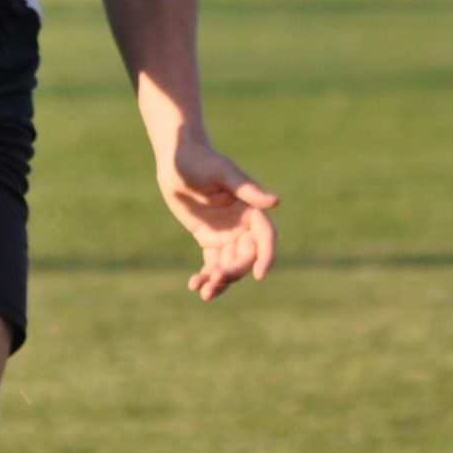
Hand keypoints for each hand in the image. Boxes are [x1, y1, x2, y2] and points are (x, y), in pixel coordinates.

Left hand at [158, 137, 278, 300]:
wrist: (177, 160)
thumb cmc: (201, 160)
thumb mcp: (223, 172)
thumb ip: (247, 189)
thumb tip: (275, 201)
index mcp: (252, 209)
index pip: (266, 237)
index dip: (266, 256)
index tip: (260, 275)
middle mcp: (243, 225)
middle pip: (246, 256)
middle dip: (234, 271)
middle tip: (215, 280)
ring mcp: (227, 234)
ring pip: (229, 264)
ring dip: (219, 281)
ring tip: (204, 292)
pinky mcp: (209, 239)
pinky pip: (212, 263)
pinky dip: (206, 276)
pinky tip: (195, 285)